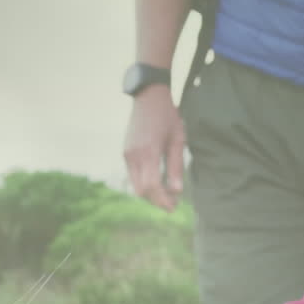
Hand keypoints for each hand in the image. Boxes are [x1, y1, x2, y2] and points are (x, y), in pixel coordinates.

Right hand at [123, 86, 185, 211]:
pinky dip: (144, 182)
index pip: (152, 186)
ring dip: (150, 193)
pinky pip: (133, 175)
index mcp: (149, 151)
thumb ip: (176, 166)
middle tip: (173, 203)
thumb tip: (177, 191)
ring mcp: (127, 153)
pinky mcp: (125, 152)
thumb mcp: (178, 140)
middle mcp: (134, 154)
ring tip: (167, 193)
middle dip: (156, 200)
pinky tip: (157, 181)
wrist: (148, 97)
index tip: (173, 207)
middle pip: (142, 190)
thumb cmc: (168, 116)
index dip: (162, 200)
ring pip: (136, 185)